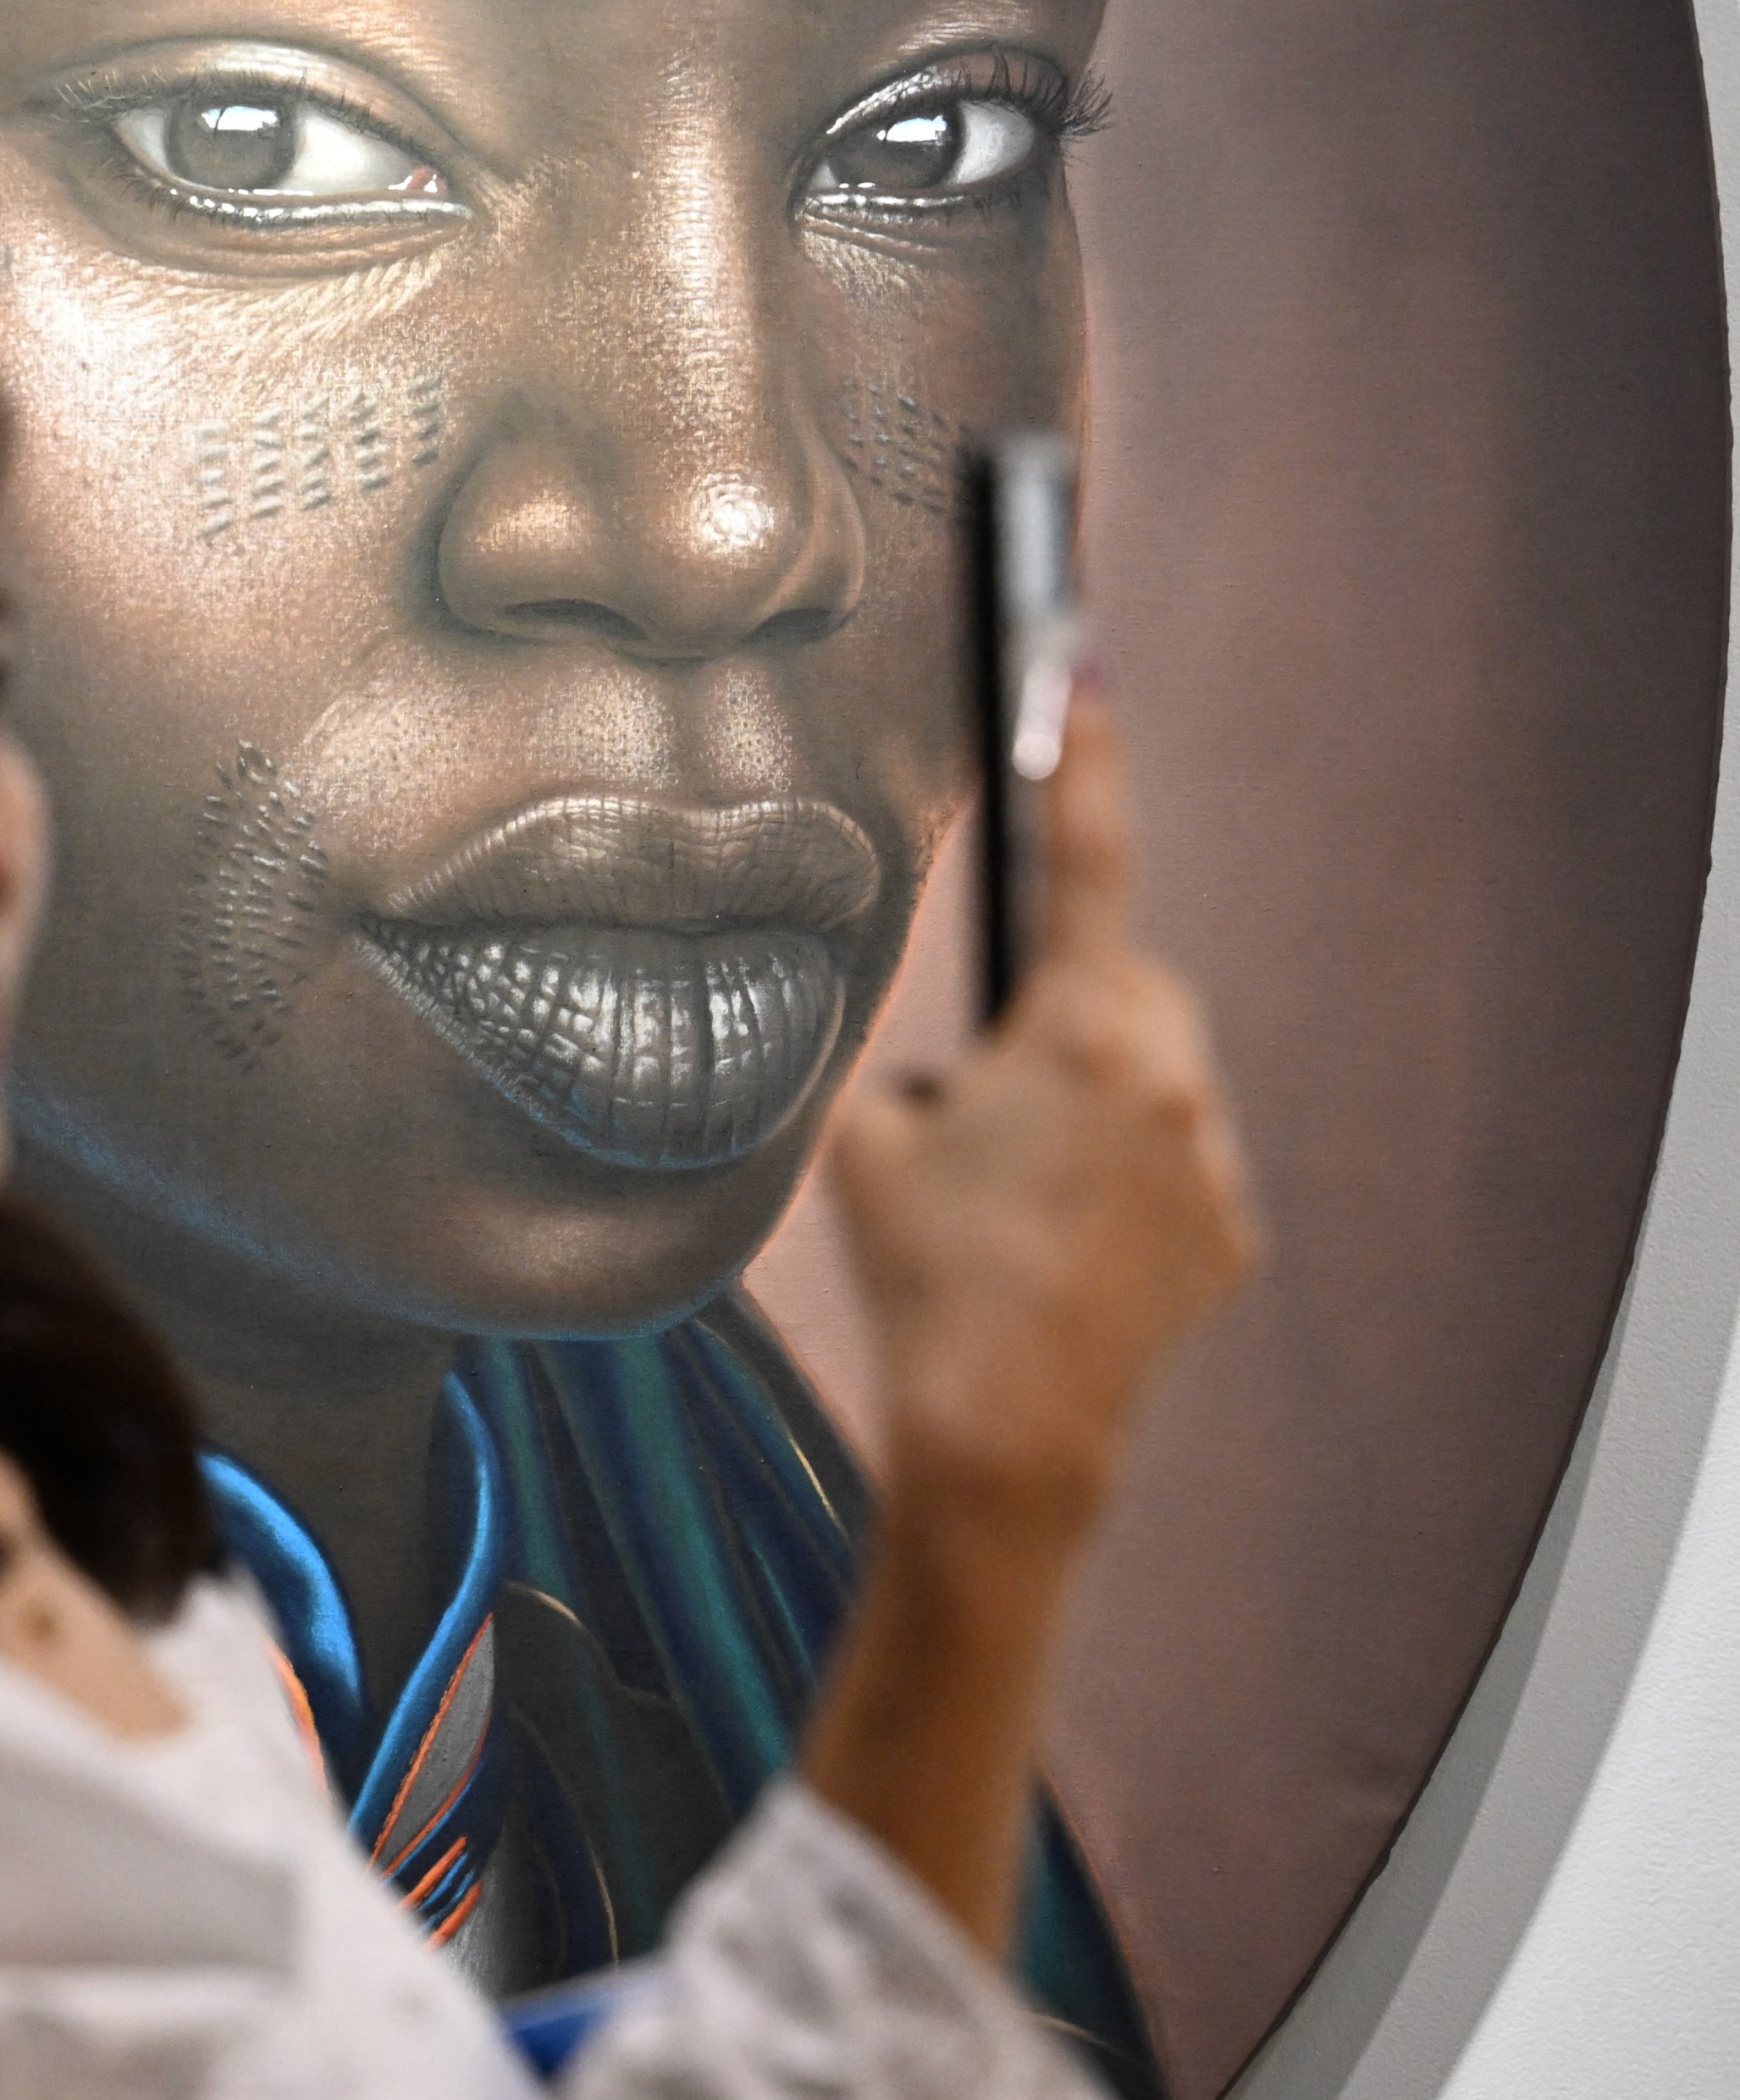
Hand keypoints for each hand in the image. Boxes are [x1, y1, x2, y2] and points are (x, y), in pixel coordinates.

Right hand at [823, 690, 1261, 1540]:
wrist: (1003, 1431)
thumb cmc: (921, 1274)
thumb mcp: (870, 1139)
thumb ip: (920, 1062)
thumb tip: (962, 1060)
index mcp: (1079, 1029)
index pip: (1082, 859)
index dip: (1081, 755)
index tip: (1085, 668)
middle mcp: (1170, 1076)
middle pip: (1122, 985)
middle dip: (1063, 1012)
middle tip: (982, 1102)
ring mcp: (1210, 1158)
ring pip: (1152, 1074)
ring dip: (1094, 1101)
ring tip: (1015, 1197)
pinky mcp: (1229, 1229)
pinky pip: (1176, 1160)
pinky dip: (1123, 1179)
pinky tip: (1060, 1245)